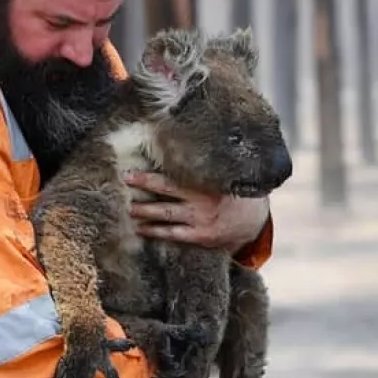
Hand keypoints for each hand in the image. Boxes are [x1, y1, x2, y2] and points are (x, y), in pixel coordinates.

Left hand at [124, 171, 270, 252]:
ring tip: (127, 207)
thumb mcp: (224, 175)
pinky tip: (140, 228)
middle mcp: (202, 199)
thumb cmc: (233, 191)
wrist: (253, 221)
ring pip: (165, 213)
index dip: (152, 171)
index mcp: (208, 180)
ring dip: (144, 210)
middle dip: (144, 184)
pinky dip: (154, 230)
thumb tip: (179, 141)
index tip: (133, 167)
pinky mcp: (200, 236)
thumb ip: (205, 164)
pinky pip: (172, 233)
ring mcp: (200, 219)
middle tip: (124, 179)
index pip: (175, 173)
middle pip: (166, 189)